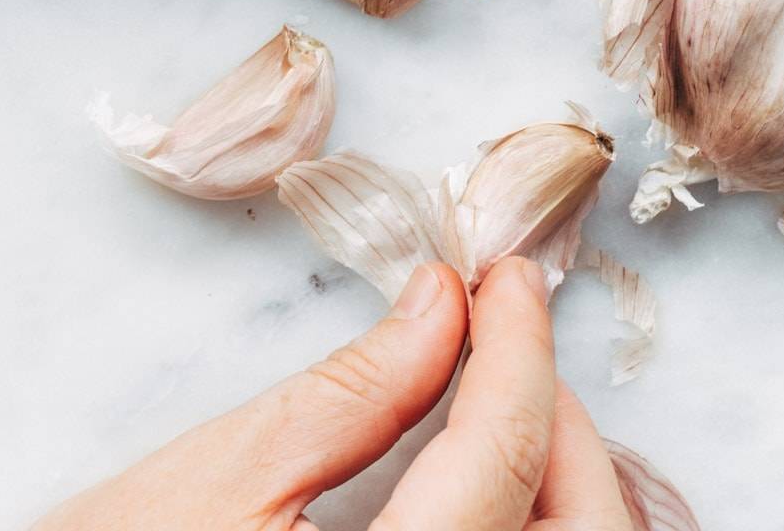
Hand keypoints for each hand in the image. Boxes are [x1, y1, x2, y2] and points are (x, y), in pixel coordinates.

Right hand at [35, 258, 631, 529]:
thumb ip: (352, 392)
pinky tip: (484, 466)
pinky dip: (524, 515)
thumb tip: (440, 302)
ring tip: (499, 385)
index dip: (520, 346)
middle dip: (562, 418)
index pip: (506, 459)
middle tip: (511, 332)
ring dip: (554, 471)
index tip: (507, 275)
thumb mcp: (221, 481)